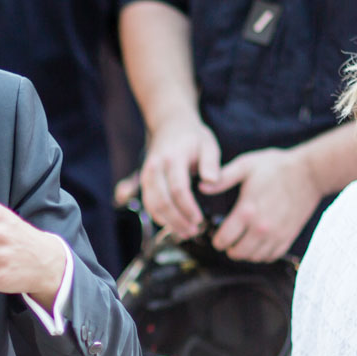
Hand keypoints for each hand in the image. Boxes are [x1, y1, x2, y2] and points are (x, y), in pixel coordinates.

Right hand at [139, 116, 221, 239]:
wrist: (170, 124)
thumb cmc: (192, 136)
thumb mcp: (208, 144)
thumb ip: (211, 163)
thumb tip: (212, 182)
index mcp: (173, 158)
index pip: (178, 189)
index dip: (188, 208)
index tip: (199, 220)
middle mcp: (155, 167)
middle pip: (162, 201)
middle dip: (177, 220)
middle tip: (193, 231)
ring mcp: (147, 174)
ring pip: (152, 204)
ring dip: (168, 222)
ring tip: (185, 231)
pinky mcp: (144, 180)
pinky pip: (148, 203)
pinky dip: (158, 216)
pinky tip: (172, 224)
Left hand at [208, 147, 318, 260]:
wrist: (310, 173)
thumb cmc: (277, 167)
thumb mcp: (246, 165)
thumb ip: (222, 178)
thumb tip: (201, 187)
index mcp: (247, 211)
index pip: (224, 239)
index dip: (217, 240)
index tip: (217, 236)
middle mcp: (261, 228)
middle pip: (237, 253)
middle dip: (229, 248)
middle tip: (228, 241)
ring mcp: (276, 234)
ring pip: (254, 257)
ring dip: (245, 253)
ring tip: (242, 243)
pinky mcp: (288, 236)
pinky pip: (271, 256)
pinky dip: (262, 254)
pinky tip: (258, 244)